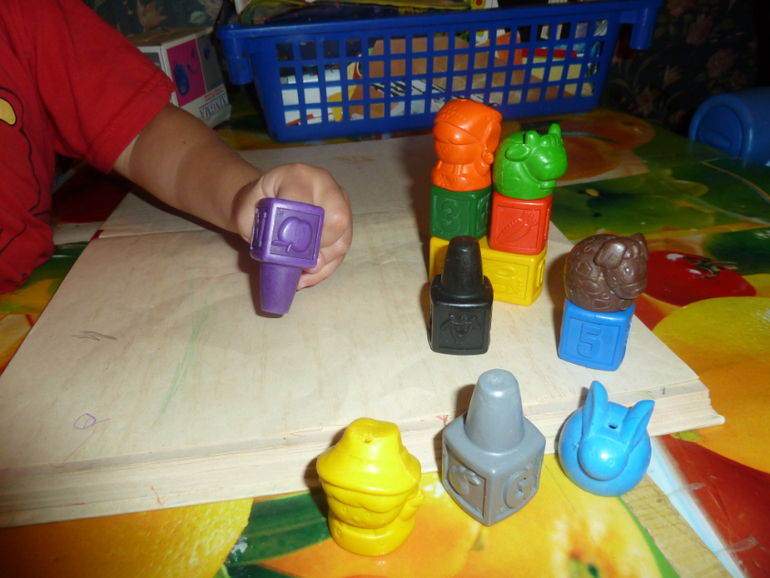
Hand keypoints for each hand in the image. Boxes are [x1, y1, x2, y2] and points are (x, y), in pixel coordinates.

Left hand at [233, 163, 352, 287]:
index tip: (286, 251)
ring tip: (301, 276)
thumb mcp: (246, 215)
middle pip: (337, 220)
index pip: (305, 202)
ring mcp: (339, 202)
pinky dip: (326, 267)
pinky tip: (308, 275)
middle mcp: (325, 185)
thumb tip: (299, 261)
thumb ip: (265, 233)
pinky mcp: (344, 220)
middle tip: (299, 265)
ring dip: (323, 264)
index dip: (298, 232)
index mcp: (297, 176)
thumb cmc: (256, 206)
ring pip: (343, 239)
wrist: (266, 198)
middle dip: (318, 250)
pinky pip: (342, 249)